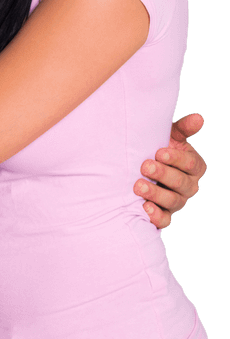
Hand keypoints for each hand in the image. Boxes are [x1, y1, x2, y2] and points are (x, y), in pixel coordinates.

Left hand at [134, 113, 205, 228]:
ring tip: (138, 186)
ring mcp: (177, 201)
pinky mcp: (164, 215)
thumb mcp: (168, 136)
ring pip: (173, 201)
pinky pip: (164, 220)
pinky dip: (156, 216)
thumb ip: (183, 129)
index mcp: (194, 166)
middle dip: (163, 174)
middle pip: (181, 183)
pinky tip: (144, 209)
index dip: (176, 159)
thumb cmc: (156, 149)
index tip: (159, 152)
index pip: (191, 164)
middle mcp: (189, 186)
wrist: (138, 167)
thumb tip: (199, 118)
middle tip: (144, 166)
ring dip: (156, 194)